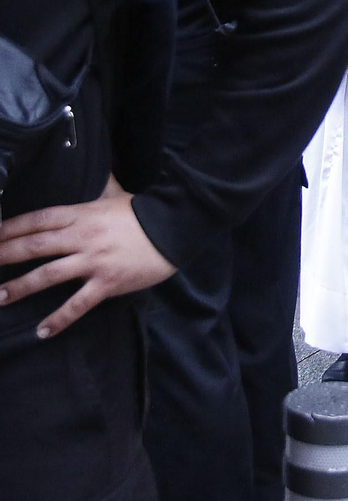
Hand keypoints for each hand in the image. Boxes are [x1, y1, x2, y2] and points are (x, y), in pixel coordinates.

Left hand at [0, 177, 175, 338]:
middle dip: (3, 255)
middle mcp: (82, 237)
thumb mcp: (117, 194)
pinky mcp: (107, 282)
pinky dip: (59, 319)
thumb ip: (100, 186)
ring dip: (19, 288)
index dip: (10, 228)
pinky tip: (42, 332)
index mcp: (82, 214)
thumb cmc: (145, 211)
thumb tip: (95, 168)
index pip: (38, 219)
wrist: (177, 227)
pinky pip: (78, 303)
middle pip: (34, 246)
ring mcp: (94, 261)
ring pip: (48, 275)